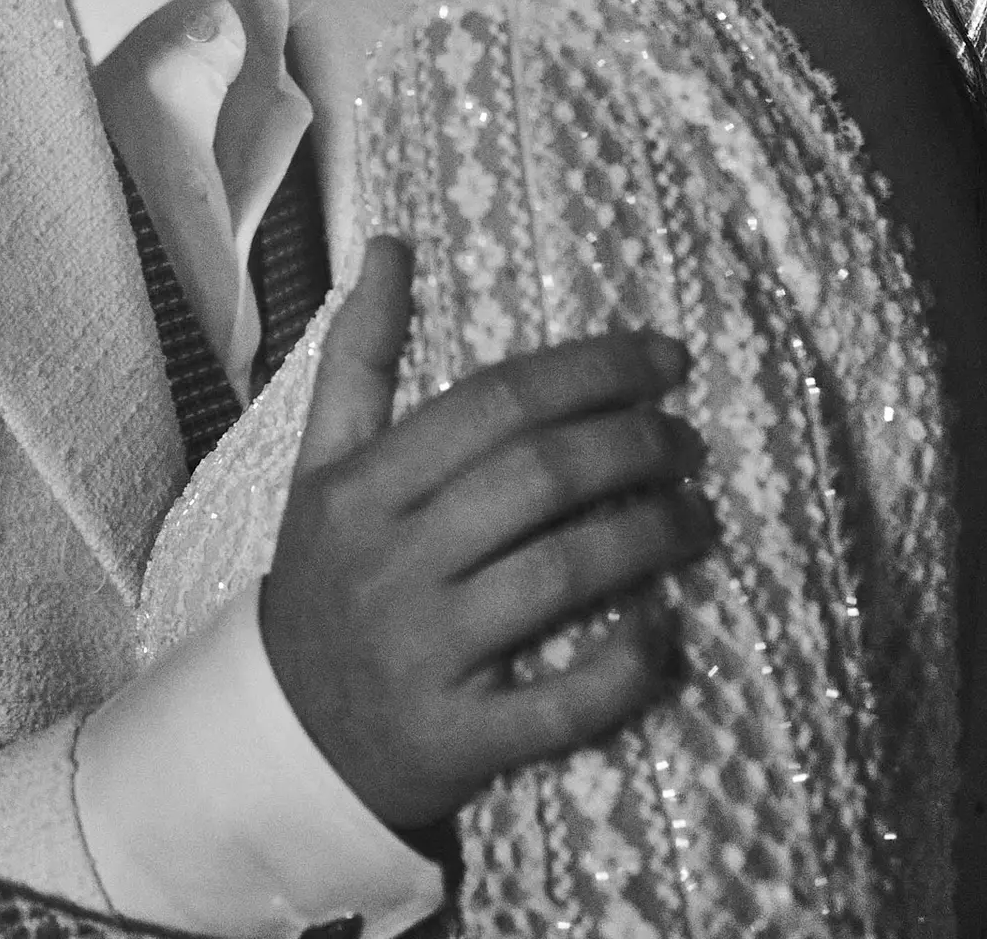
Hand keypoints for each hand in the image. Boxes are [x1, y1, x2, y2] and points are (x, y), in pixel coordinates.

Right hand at [260, 238, 713, 830]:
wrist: (285, 740)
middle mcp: (392, 563)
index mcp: (363, 487)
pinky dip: (628, 665)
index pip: (497, 402)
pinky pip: (564, 703)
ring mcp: (426, 656)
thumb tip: (394, 245)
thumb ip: (359, 356)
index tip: (667, 360)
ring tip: (701, 518)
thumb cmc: (327, 578)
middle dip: (638, 446)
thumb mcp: (323, 464)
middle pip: (541, 476)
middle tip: (690, 441)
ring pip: (564, 574)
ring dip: (654, 537)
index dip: (594, 371)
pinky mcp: (460, 742)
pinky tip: (668, 630)